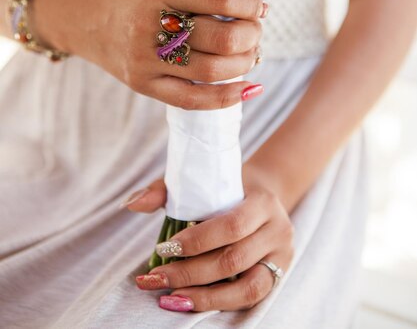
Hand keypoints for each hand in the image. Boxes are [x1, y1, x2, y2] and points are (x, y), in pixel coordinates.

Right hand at [30, 0, 266, 108]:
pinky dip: (227, 97)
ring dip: (245, 61)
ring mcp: (145, 61)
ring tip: (250, 52)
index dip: (249, 3)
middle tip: (254, 29)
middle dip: (251, 34)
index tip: (257, 5)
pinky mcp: (143, 85)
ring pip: (213, 70)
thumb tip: (259, 8)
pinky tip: (250, 89)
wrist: (83, 16)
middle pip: (222, 38)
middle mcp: (149, 26)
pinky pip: (193, 100)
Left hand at [126, 171, 293, 311]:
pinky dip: (218, 303)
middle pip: (234, 260)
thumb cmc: (227, 187)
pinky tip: (190, 302)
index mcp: (264, 201)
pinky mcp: (278, 277)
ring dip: (205, 296)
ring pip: (246, 288)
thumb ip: (166, 190)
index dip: (197, 241)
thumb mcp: (203, 180)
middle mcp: (278, 230)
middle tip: (157, 277)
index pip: (232, 225)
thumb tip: (132, 203)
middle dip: (190, 272)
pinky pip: (250, 299)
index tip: (165, 247)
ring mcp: (282, 257)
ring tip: (171, 298)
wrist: (264, 194)